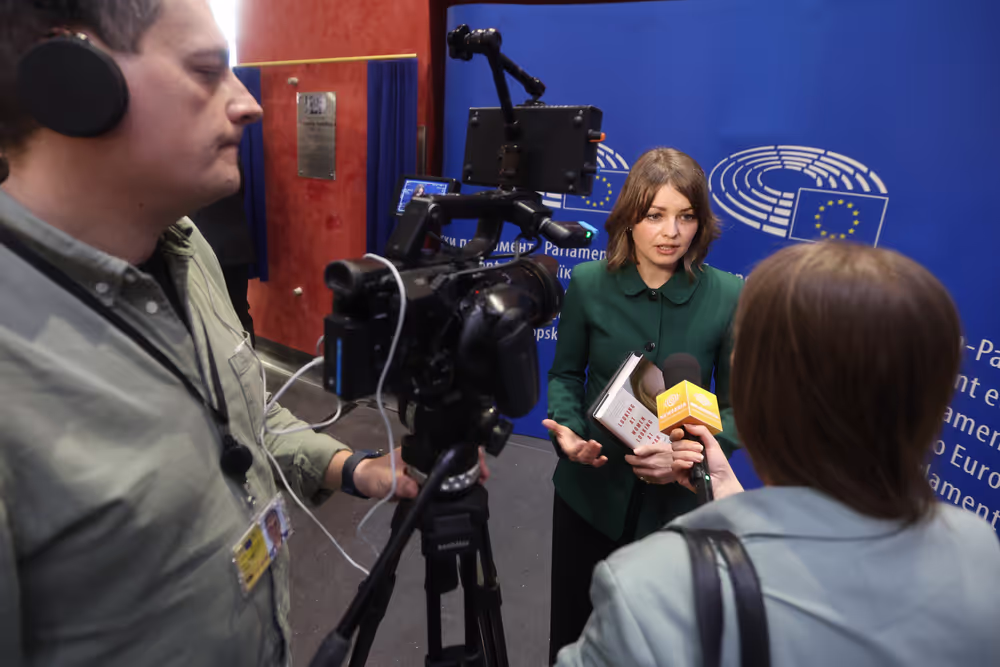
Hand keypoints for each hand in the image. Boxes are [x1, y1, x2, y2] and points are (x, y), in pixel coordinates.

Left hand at [354, 447, 490, 499]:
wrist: (363, 482)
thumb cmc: (373, 475)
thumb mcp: (385, 480)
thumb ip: (399, 484)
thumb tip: (416, 489)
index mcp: (418, 449)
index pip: (447, 443)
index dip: (465, 450)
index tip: (478, 461)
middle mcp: (426, 454)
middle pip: (455, 453)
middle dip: (473, 461)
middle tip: (484, 475)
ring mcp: (427, 465)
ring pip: (453, 465)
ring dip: (468, 471)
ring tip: (480, 482)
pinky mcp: (426, 477)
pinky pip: (445, 477)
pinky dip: (458, 481)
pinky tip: (466, 488)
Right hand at [542, 419, 607, 466]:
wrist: (571, 440)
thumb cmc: (566, 436)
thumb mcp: (560, 429)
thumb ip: (554, 426)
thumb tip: (545, 422)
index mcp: (568, 449)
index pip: (572, 451)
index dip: (577, 449)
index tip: (582, 442)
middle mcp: (576, 455)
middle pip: (582, 456)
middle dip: (588, 450)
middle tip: (593, 442)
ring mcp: (583, 457)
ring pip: (589, 459)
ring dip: (594, 453)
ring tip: (597, 445)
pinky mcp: (590, 458)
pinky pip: (595, 463)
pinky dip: (600, 462)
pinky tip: (604, 458)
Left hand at [625, 438, 676, 483]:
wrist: (688, 465)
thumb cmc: (675, 453)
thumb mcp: (661, 447)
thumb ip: (647, 449)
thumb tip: (635, 451)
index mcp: (651, 462)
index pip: (634, 462)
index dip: (629, 458)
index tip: (628, 455)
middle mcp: (652, 472)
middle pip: (636, 469)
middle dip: (633, 464)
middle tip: (633, 459)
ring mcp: (657, 477)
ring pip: (642, 475)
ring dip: (639, 469)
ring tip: (640, 464)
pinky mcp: (662, 481)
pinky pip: (649, 479)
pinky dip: (646, 475)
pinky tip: (648, 470)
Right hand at [669, 425, 742, 498]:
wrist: (721, 480)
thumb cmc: (718, 462)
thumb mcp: (712, 443)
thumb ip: (701, 431)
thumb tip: (686, 424)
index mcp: (689, 445)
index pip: (676, 436)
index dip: (676, 433)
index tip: (681, 432)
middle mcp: (683, 453)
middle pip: (674, 444)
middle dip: (687, 445)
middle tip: (700, 449)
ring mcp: (680, 464)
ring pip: (674, 454)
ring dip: (688, 455)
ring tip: (700, 460)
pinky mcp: (678, 475)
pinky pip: (674, 465)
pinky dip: (683, 463)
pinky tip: (691, 466)